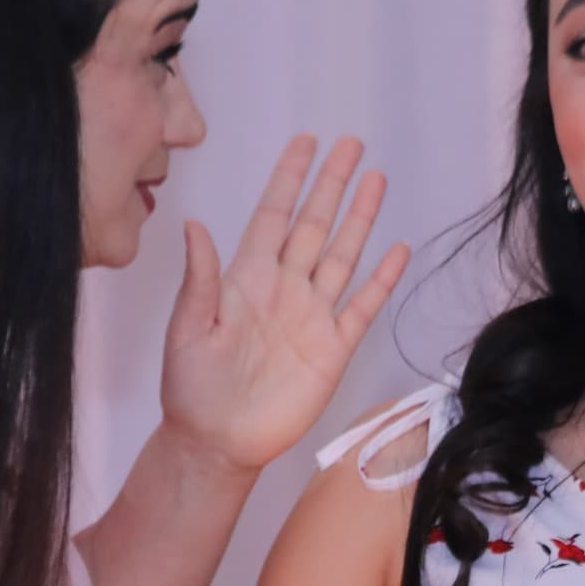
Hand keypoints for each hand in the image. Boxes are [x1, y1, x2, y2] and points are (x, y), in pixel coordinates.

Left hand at [159, 135, 411, 475]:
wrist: (219, 442)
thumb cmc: (192, 387)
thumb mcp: (187, 328)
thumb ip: (199, 278)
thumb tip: (195, 224)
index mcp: (245, 278)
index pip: (273, 216)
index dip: (289, 179)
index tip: (306, 143)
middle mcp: (283, 289)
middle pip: (314, 225)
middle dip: (332, 184)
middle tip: (352, 144)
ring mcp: (311, 316)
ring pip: (342, 255)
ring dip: (360, 219)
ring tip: (377, 180)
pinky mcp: (333, 349)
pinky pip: (362, 306)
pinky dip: (380, 279)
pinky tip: (397, 250)